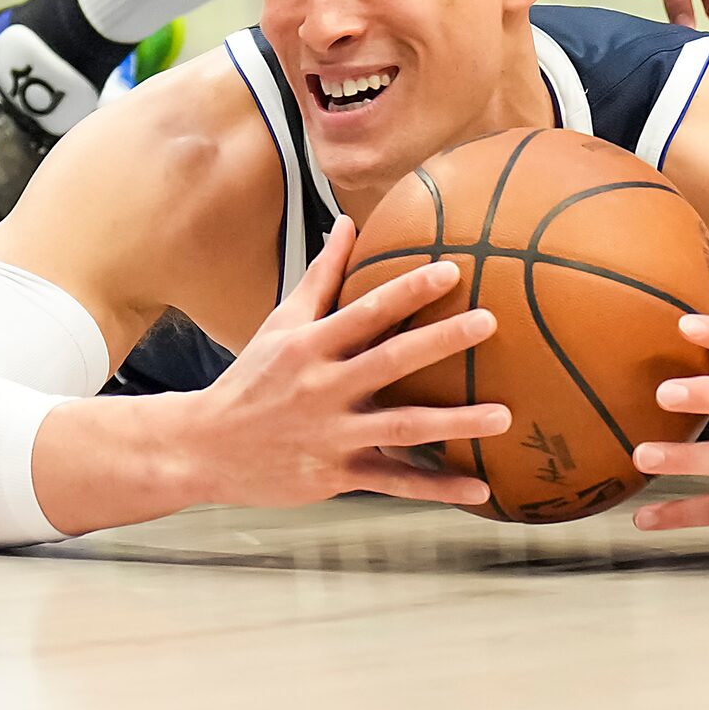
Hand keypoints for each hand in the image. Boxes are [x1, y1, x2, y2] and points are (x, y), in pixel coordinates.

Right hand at [186, 220, 510, 509]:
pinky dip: (437, 487)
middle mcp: (323, 389)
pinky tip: (480, 487)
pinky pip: (395, 482)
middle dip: (440, 342)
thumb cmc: (252, 378)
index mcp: (311, 346)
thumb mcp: (281, 323)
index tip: (452, 269)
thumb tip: (349, 221)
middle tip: (489, 322)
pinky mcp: (337, 475)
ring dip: (455, 422)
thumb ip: (323, 276)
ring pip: (402, 429)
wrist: (203, 449)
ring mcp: (332, 435)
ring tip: (505, 414)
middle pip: (390, 362)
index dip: (409, 289)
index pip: (367, 311)